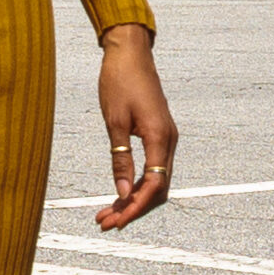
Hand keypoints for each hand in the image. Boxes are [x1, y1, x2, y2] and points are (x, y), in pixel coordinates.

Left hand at [94, 28, 180, 226]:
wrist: (130, 52)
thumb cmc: (119, 80)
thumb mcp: (114, 121)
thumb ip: (121, 159)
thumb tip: (124, 192)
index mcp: (160, 136)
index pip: (154, 184)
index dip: (136, 206)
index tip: (116, 221)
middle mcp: (169, 140)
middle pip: (157, 188)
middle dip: (133, 209)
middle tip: (105, 222)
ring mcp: (166, 137)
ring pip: (155, 180)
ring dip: (134, 199)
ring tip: (107, 213)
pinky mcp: (159, 134)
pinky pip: (153, 168)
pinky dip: (137, 184)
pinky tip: (119, 193)